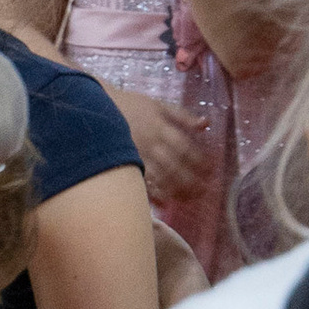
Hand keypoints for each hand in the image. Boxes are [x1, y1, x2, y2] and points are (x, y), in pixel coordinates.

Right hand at [112, 86, 218, 207]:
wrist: (98, 108)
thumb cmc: (131, 105)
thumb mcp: (158, 104)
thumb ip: (182, 115)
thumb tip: (206, 124)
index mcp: (160, 127)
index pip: (185, 147)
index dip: (200, 160)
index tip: (211, 170)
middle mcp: (150, 144)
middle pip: (175, 166)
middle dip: (191, 180)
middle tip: (204, 190)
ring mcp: (137, 156)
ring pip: (160, 178)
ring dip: (177, 190)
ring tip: (190, 198)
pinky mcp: (126, 164)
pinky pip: (141, 182)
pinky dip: (153, 195)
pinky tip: (165, 203)